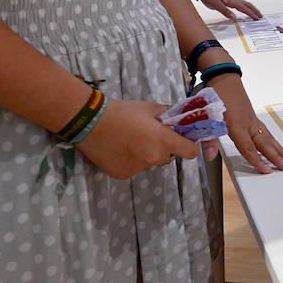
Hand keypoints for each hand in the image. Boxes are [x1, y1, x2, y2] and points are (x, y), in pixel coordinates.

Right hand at [77, 98, 199, 178]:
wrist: (91, 122)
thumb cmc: (122, 112)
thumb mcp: (150, 108)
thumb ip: (167, 116)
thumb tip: (176, 120)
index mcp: (163, 141)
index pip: (191, 152)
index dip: (190, 146)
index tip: (184, 141)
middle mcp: (153, 158)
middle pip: (169, 157)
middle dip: (164, 148)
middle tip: (151, 136)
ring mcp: (138, 168)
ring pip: (151, 162)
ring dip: (147, 154)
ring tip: (131, 140)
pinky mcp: (123, 174)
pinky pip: (135, 168)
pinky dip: (131, 160)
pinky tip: (120, 149)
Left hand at [196, 0, 262, 19]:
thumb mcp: (214, 4)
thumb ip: (224, 11)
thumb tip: (234, 17)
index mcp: (230, 1)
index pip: (244, 8)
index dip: (251, 13)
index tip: (257, 18)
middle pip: (247, 4)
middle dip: (254, 10)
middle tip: (260, 16)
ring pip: (244, 2)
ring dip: (250, 8)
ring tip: (254, 12)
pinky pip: (239, 1)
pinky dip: (244, 5)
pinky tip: (242, 6)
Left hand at [205, 75, 282, 173]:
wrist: (224, 78)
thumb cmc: (215, 96)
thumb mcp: (207, 117)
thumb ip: (209, 139)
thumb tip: (210, 156)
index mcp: (237, 125)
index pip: (248, 147)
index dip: (257, 160)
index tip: (267, 171)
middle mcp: (248, 123)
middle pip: (264, 143)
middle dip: (275, 156)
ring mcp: (252, 119)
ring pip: (268, 136)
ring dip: (279, 149)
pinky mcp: (253, 117)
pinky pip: (266, 131)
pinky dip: (274, 140)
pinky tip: (278, 145)